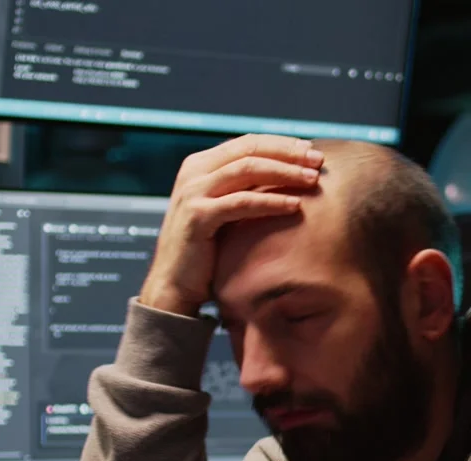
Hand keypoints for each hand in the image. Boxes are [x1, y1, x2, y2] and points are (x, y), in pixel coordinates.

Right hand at [140, 134, 323, 315]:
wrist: (173, 285)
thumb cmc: (204, 253)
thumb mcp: (222, 212)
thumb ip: (240, 190)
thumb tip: (282, 177)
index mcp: (199, 165)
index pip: (247, 143)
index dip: (281, 144)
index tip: (310, 151)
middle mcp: (194, 172)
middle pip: (250, 150)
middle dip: (288, 153)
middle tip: (318, 161)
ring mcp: (193, 192)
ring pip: (248, 169)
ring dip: (285, 173)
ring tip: (313, 180)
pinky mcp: (198, 216)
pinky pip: (242, 202)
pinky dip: (271, 201)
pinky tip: (294, 205)